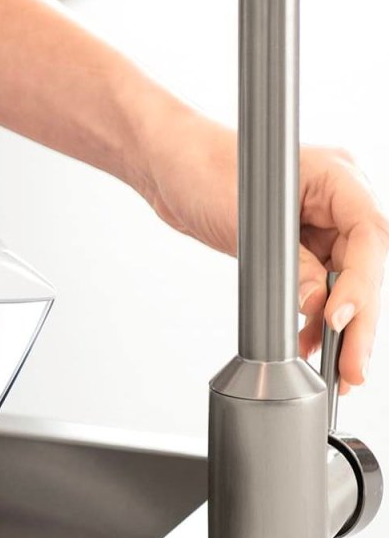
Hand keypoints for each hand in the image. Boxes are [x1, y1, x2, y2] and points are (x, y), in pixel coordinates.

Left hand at [143, 117, 387, 392]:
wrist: (169, 165)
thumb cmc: (203, 169)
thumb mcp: (247, 222)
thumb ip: (290, 266)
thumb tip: (317, 309)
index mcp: (338, 178)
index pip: (370, 236)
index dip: (361, 284)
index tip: (339, 320)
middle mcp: (338, 200)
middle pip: (365, 267)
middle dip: (359, 321)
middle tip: (351, 369)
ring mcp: (321, 222)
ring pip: (346, 283)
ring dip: (340, 327)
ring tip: (334, 372)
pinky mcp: (300, 244)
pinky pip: (321, 285)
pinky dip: (316, 316)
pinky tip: (309, 345)